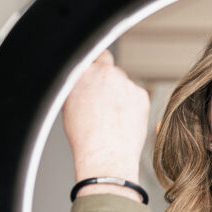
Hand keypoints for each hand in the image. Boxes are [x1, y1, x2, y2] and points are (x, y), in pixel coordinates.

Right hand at [63, 50, 148, 200]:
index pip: (91, 54)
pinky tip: (123, 122)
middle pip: (108, 65)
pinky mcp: (141, 94)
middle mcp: (104, 72)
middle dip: (106, 77)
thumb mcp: (69, 106)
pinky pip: (136, 95)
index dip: (93, 64)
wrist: (106, 157)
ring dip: (119, 93)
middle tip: (104, 99)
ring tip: (112, 118)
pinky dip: (131, 105)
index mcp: (82, 73)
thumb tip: (84, 80)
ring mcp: (125, 82)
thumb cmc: (85, 139)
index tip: (93, 74)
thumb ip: (78, 86)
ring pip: (122, 82)